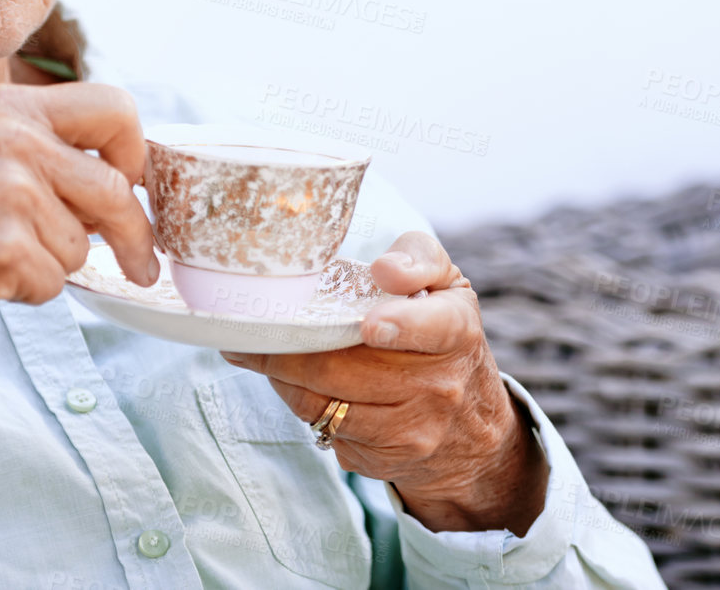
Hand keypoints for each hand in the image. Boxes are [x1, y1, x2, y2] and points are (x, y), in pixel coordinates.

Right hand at [0, 82, 157, 358]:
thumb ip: (37, 152)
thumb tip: (115, 184)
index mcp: (9, 107)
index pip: (115, 107)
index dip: (136, 151)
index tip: (136, 184)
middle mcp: (17, 140)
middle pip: (116, 190)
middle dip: (132, 237)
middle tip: (141, 265)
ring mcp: (12, 193)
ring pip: (82, 247)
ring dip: (50, 265)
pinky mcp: (6, 249)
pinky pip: (53, 283)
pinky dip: (24, 291)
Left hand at [222, 231, 549, 534]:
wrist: (471, 428)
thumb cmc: (443, 338)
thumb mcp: (447, 286)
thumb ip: (419, 258)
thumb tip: (385, 269)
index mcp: (454, 332)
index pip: (430, 328)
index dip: (396, 326)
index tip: (368, 325)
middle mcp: (438, 387)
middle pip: (342, 368)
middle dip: (285, 349)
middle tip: (248, 330)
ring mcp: (410, 431)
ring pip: (321, 403)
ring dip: (281, 376)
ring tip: (259, 352)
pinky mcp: (383, 460)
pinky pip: (323, 429)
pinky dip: (300, 403)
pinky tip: (294, 383)